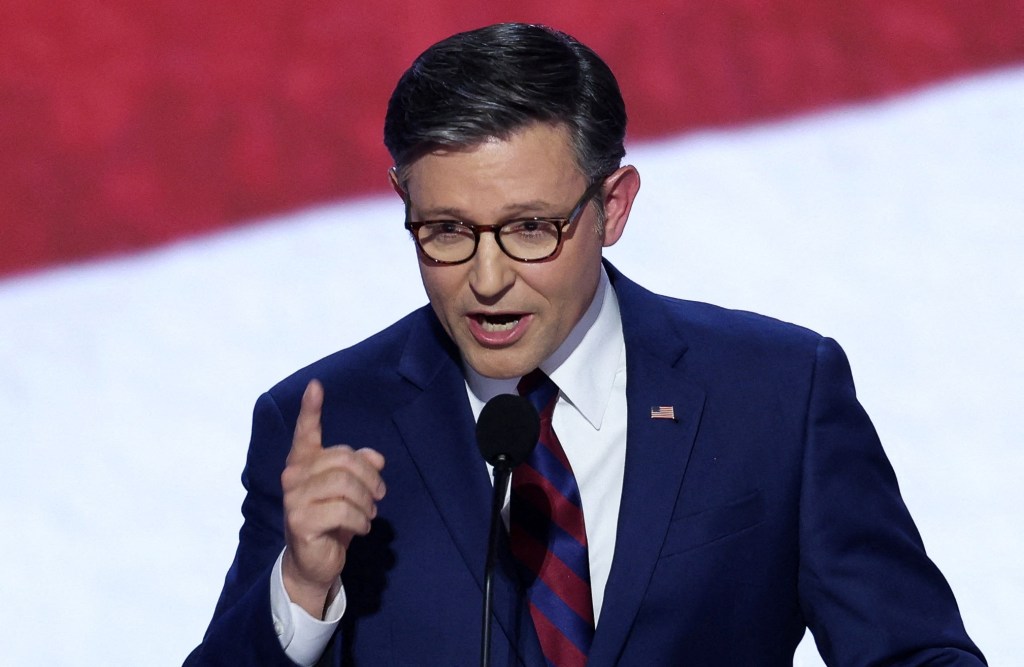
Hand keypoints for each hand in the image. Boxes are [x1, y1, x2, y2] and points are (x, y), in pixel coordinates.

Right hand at [280, 379, 385, 616]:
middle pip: (344, 459)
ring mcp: (294, 499)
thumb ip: (360, 468)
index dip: (311, 409)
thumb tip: (376, 458)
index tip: (316, 386)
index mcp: (303, 462)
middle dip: (370, 477)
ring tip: (369, 514)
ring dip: (367, 502)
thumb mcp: (350, 491)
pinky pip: (343, 510)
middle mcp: (293, 476)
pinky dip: (361, 520)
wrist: (314, 561)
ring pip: (345, 484)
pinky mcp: (300, 522)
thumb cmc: (332, 518)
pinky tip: (361, 527)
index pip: (305, 431)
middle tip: (379, 495)